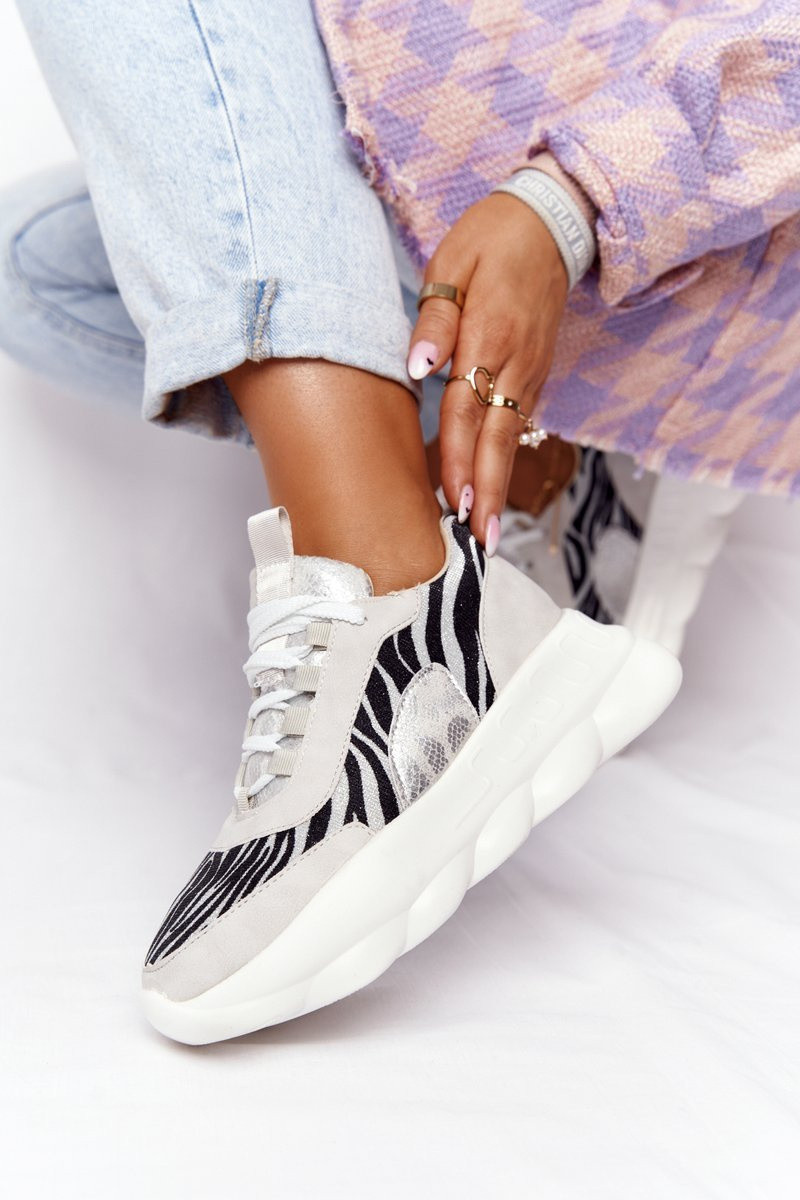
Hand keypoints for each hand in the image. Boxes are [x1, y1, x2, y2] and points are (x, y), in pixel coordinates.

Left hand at [407, 192, 567, 553]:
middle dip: (489, 491)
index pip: (468, 409)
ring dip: (499, 483)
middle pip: (498, 438)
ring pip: (512, 436)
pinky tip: (491, 484)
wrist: (551, 222)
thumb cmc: (491, 240)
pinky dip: (504, 457)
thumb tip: (419, 367)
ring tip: (487, 528)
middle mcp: (515, 362)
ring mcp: (531, 370)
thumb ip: (435, 317)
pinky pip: (518, 421)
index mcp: (488, 336)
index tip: (455, 501)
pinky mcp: (536, 372)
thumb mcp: (451, 264)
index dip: (461, 459)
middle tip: (480, 538)